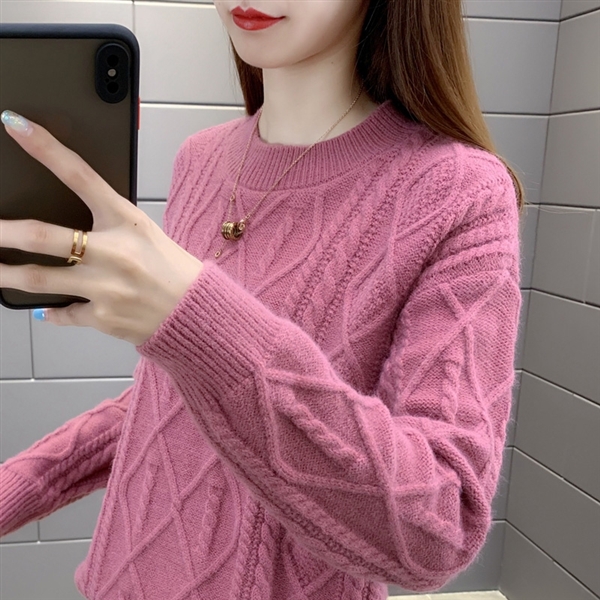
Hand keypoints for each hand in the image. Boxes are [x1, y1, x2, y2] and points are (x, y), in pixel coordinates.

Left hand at [0, 111, 202, 345]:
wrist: (196, 312)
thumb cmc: (171, 268)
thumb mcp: (144, 232)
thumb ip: (107, 223)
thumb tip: (65, 228)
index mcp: (126, 220)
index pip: (81, 175)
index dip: (45, 148)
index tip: (15, 124)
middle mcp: (113, 252)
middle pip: (42, 236)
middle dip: (2, 232)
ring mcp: (106, 287)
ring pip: (39, 279)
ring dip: (7, 274)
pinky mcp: (102, 317)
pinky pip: (63, 313)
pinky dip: (52, 312)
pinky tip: (45, 310)